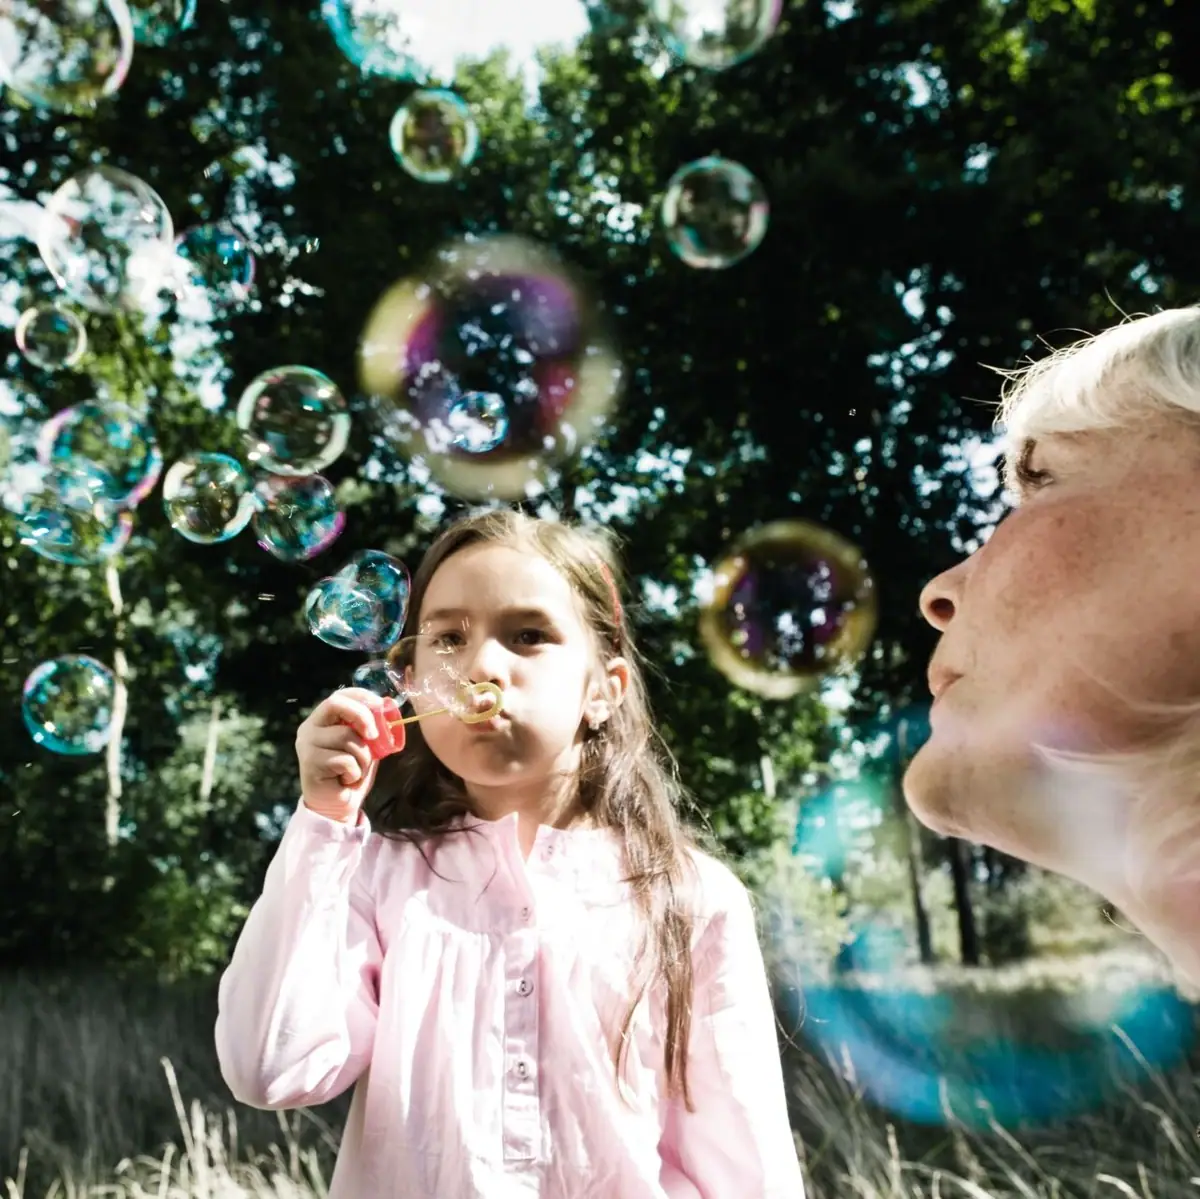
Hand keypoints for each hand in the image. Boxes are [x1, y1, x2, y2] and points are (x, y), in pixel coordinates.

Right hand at [296, 688, 402, 822]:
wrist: (336, 805)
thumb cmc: (351, 772)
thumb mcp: (365, 745)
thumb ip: (371, 727)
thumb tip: (389, 706)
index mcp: (322, 719)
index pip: (340, 695)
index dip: (362, 696)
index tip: (381, 706)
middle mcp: (310, 728)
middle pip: (336, 704)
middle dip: (362, 716)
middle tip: (375, 735)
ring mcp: (307, 745)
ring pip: (346, 737)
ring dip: (363, 756)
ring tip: (356, 770)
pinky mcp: (310, 763)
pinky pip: (345, 760)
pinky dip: (355, 772)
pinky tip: (346, 780)